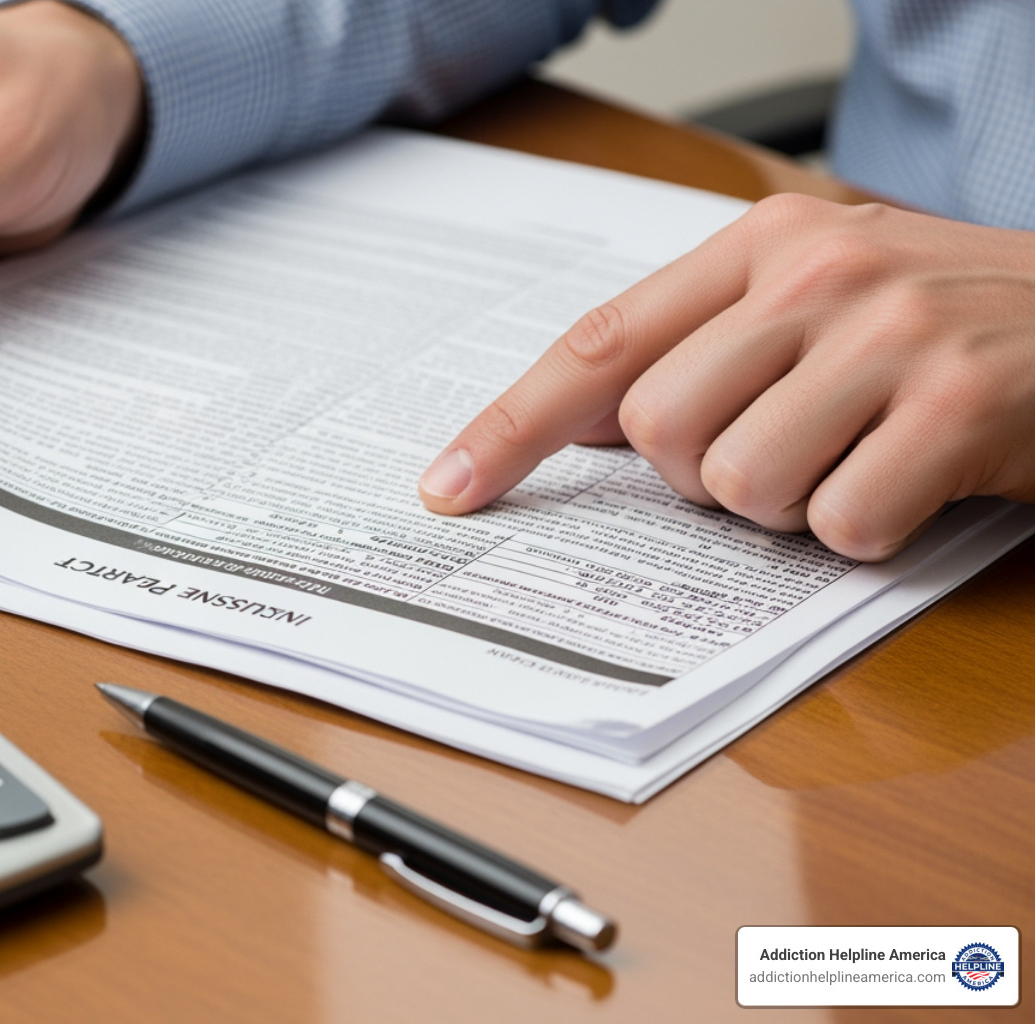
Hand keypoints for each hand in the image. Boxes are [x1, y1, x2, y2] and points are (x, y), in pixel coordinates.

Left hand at [417, 195, 1034, 560]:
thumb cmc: (947, 324)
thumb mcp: (822, 298)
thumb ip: (705, 344)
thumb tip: (591, 422)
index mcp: (767, 242)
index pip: (601, 342)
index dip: (513, 425)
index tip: (450, 487)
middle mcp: (820, 273)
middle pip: (661, 431)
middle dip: (704, 478)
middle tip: (788, 449)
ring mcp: (892, 335)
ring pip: (741, 485)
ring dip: (791, 506)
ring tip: (859, 458)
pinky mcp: (959, 408)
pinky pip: (841, 525)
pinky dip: (867, 532)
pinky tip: (915, 483)